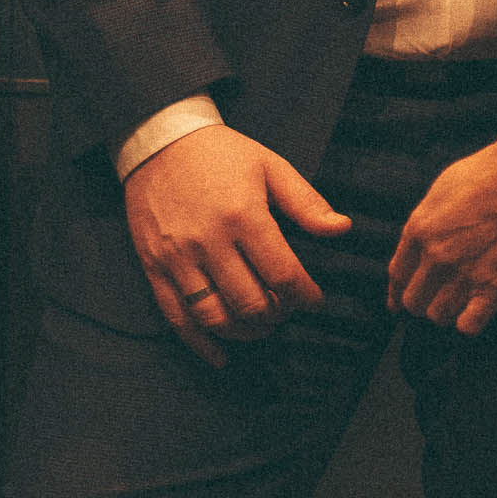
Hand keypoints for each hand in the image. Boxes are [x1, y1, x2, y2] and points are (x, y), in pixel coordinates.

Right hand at [124, 124, 350, 364]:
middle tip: (286, 308)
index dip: (305, 295)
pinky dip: (201, 345)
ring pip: (216, 317)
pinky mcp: (154, 268)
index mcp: (243, 215)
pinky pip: (177, 319)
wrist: (159, 141)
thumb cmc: (221, 154)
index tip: (314, 299)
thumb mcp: (270, 166)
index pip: (283, 274)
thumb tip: (342, 229)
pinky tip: (222, 356)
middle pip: (251, 302)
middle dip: (277, 314)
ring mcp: (178, 258)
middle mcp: (209, 241)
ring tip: (261, 324)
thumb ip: (306, 202)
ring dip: (246, 332)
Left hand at [387, 103, 496, 337]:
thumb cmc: (488, 173)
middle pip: (413, 301)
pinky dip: (468, 323)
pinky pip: (468, 326)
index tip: (398, 302)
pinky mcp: (495, 287)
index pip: (397, 276)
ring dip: (446, 312)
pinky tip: (476, 310)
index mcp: (419, 229)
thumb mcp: (441, 189)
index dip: (396, 292)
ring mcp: (465, 274)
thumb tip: (418, 245)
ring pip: (438, 316)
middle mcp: (436, 256)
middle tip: (435, 298)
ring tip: (458, 302)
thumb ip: (425, 221)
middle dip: (422, 301)